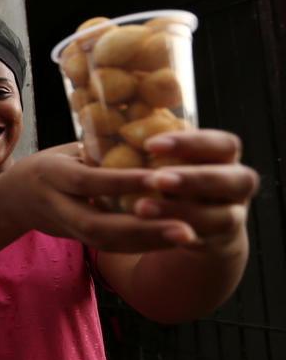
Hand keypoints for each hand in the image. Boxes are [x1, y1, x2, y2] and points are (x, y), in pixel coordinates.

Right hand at [4, 143, 195, 252]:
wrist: (12, 199)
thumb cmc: (50, 165)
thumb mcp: (67, 152)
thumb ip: (100, 152)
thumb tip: (152, 140)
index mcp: (51, 174)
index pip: (88, 181)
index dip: (122, 182)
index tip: (158, 178)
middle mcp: (56, 204)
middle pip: (98, 225)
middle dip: (144, 229)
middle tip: (186, 229)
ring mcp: (65, 226)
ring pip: (106, 242)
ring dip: (148, 242)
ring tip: (188, 236)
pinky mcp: (77, 239)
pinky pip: (111, 247)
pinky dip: (142, 245)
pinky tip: (170, 239)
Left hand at [134, 130, 258, 250]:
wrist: (186, 223)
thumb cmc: (167, 176)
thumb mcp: (164, 157)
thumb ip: (153, 143)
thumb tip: (121, 115)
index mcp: (225, 157)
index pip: (224, 144)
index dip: (192, 143)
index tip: (151, 145)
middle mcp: (236, 186)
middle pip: (237, 180)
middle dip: (195, 179)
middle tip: (157, 179)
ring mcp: (232, 217)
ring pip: (223, 217)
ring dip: (182, 212)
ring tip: (141, 207)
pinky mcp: (218, 244)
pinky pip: (207, 242)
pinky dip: (179, 236)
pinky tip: (154, 232)